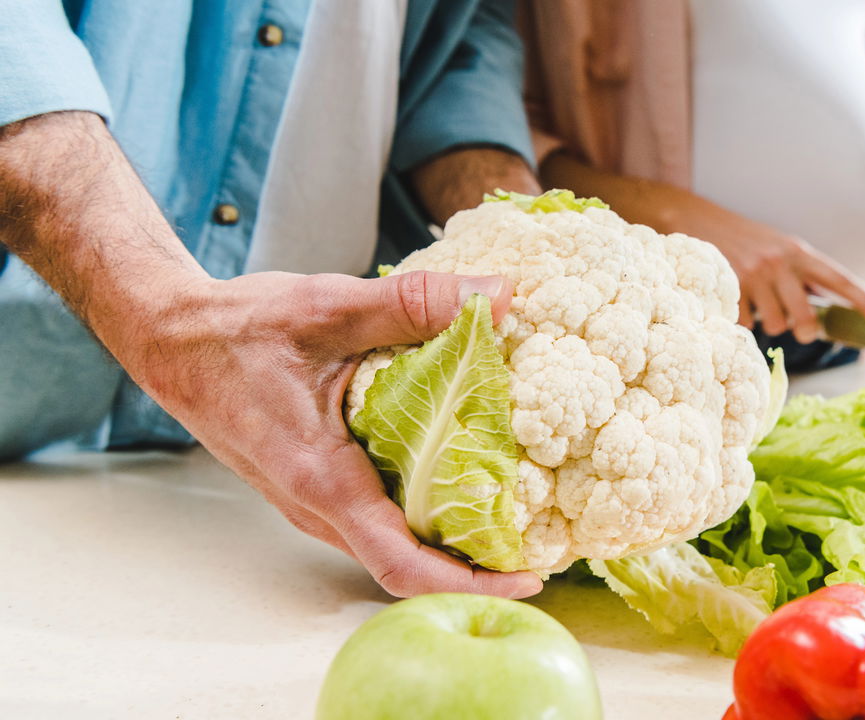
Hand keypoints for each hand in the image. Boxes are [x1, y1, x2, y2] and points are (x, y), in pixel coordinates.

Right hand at [120, 269, 543, 598]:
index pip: (402, 563)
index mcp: (321, 479)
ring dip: (453, 540)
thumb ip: (416, 304)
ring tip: (518, 516)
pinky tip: (465, 474)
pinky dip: (426, 510)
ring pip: (395, 543)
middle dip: (479, 565)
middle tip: (544, 541)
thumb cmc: (236, 331)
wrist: (174, 340)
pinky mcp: (318, 487)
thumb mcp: (331, 307)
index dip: (470, 582)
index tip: (527, 580)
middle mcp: (317, 506)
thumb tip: (499, 298)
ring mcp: (314, 503)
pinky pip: (381, 516)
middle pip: (410, 563)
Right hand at [535, 152, 864, 343]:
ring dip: (767, 323)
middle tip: (798, 324)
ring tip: (755, 300)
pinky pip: (747, 325)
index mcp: (799, 251)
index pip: (841, 280)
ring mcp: (754, 276)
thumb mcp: (777, 249)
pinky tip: (734, 298)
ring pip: (775, 326)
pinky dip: (742, 319)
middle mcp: (781, 262)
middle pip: (807, 319)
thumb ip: (799, 277)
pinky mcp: (729, 288)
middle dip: (804, 329)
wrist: (691, 218)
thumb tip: (818, 318)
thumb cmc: (740, 240)